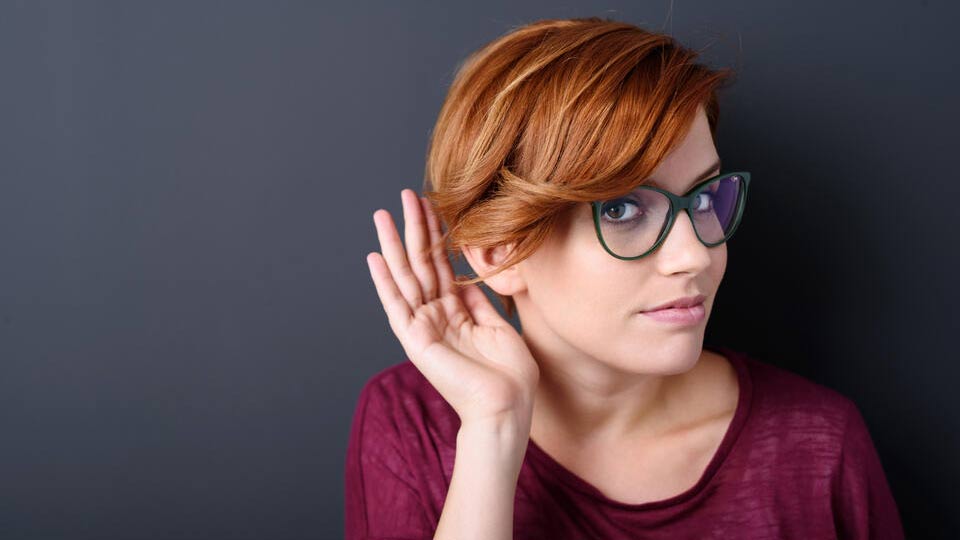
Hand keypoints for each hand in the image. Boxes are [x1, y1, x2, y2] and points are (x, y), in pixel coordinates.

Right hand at [366, 189, 539, 427]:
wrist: (507, 407)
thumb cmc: (509, 376)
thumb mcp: (498, 328)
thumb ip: (479, 302)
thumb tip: (467, 278)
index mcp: (455, 312)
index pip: (441, 264)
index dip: (436, 234)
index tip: (432, 204)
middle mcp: (435, 316)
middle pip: (421, 263)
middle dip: (413, 228)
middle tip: (405, 194)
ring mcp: (423, 327)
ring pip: (405, 277)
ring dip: (393, 245)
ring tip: (382, 214)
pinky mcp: (415, 341)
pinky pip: (397, 306)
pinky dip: (384, 282)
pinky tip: (374, 256)